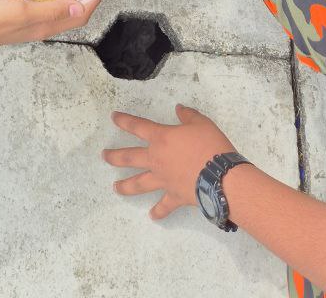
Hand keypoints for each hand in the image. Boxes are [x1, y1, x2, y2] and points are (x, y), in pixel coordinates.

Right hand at [0, 0, 100, 58]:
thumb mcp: (22, 12)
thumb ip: (50, 10)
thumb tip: (81, 7)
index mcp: (45, 27)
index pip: (79, 16)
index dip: (94, 0)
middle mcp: (39, 23)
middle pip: (69, 9)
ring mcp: (25, 16)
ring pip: (52, 2)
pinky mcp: (13, 7)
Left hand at [103, 106, 235, 220]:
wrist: (221, 176)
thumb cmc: (210, 146)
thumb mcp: (201, 123)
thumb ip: (188, 115)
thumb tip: (179, 109)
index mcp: (161, 138)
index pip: (138, 126)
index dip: (124, 121)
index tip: (113, 118)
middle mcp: (157, 159)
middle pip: (129, 157)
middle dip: (114, 157)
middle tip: (104, 156)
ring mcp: (163, 180)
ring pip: (138, 184)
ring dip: (125, 186)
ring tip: (115, 188)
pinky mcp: (174, 196)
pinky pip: (163, 206)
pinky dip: (158, 212)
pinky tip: (152, 216)